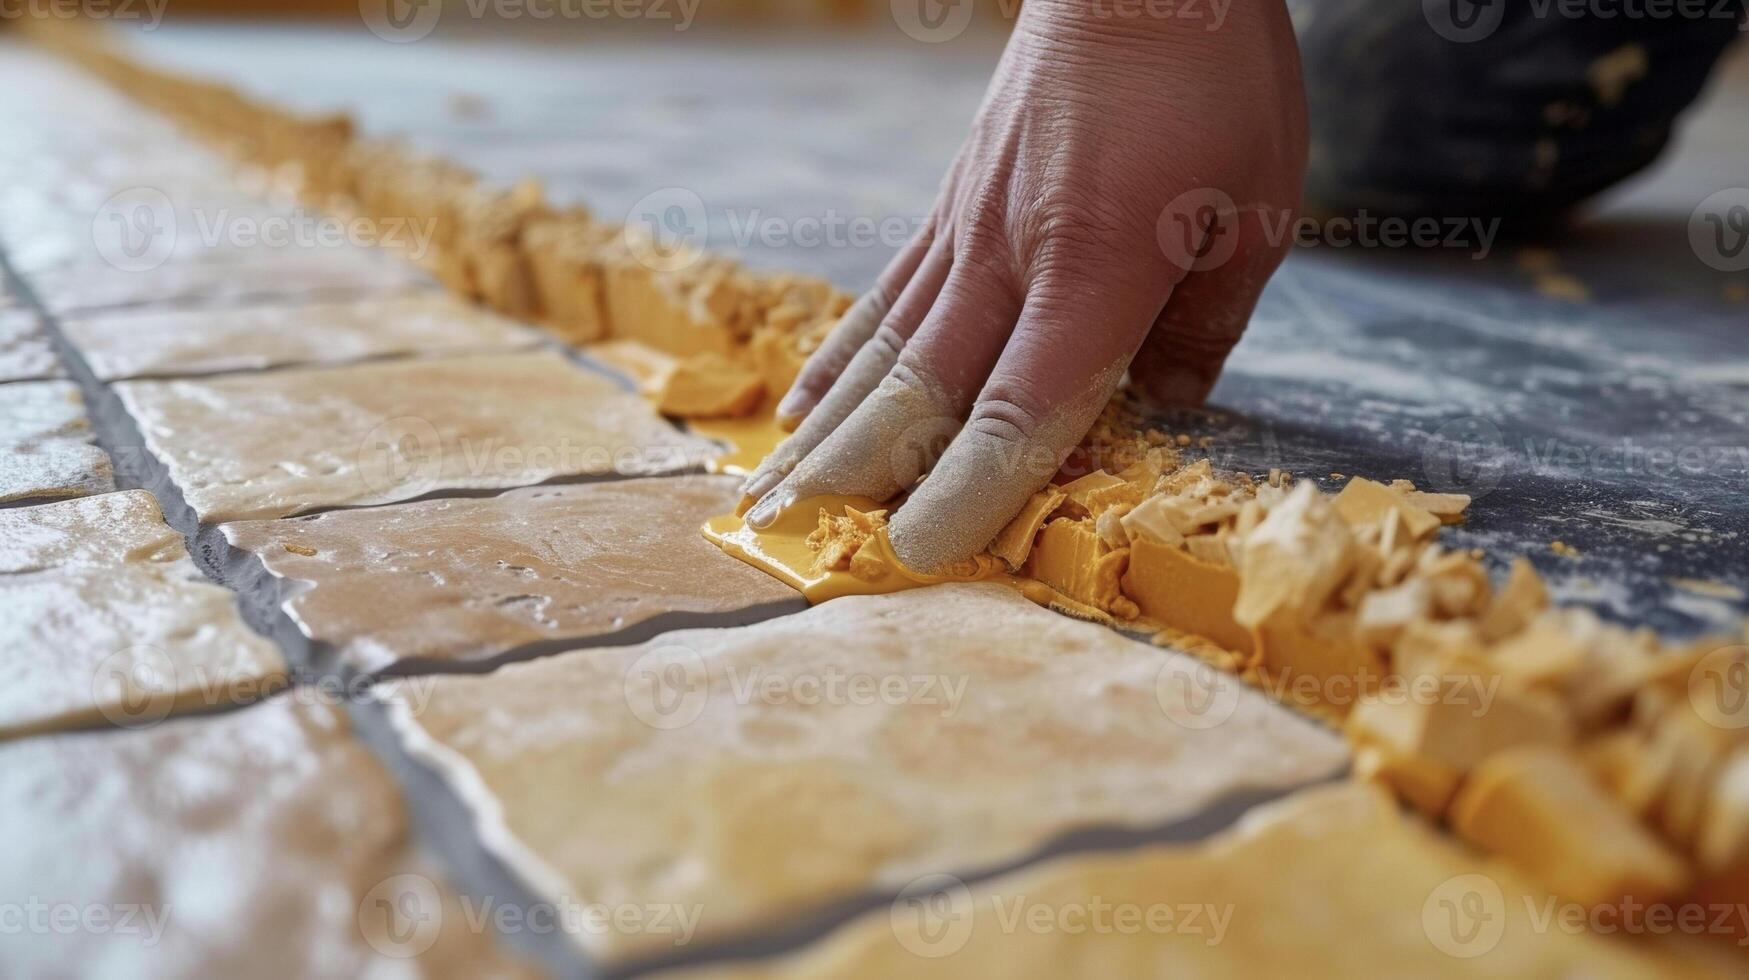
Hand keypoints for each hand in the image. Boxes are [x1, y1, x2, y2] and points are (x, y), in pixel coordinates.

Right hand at [742, 0, 1305, 571]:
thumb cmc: (1212, 74)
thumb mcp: (1254, 208)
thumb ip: (1202, 325)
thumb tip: (1161, 409)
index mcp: (1092, 266)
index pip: (1017, 407)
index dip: (969, 490)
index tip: (923, 551)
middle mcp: (1007, 253)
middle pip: (920, 389)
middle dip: (863, 476)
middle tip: (806, 544)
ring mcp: (965, 227)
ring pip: (883, 349)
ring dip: (829, 432)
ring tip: (773, 493)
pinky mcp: (949, 205)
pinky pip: (885, 296)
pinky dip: (841, 359)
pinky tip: (805, 403)